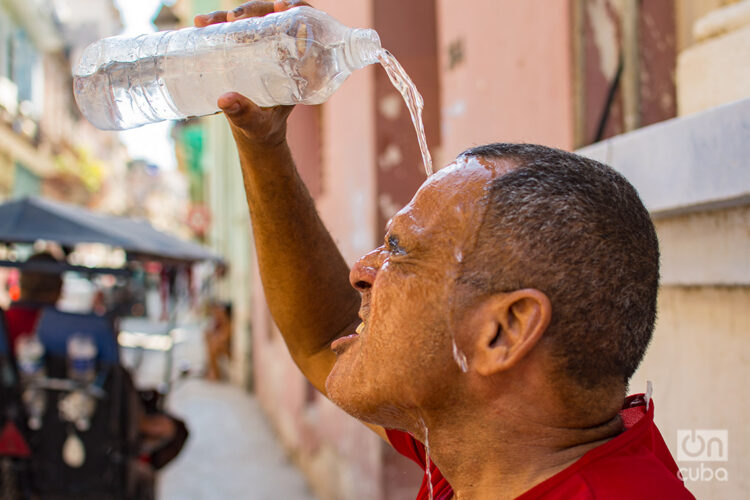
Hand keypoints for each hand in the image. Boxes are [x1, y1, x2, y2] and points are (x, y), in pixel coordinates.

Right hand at [193, 1, 311, 149]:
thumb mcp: (257, 123)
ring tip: (208, 21)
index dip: (297, 10)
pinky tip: (202, 24)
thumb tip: (224, 100)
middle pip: (276, 17)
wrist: (255, 134)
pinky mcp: (247, 52)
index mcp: (300, 66)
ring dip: (231, 14)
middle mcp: (284, 53)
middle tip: (234, 17)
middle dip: (254, 9)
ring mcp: (265, 50)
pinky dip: (218, 25)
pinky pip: (236, 31)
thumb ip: (244, 114)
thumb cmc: (264, 130)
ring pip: (253, 20)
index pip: (307, 27)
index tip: (281, 7)